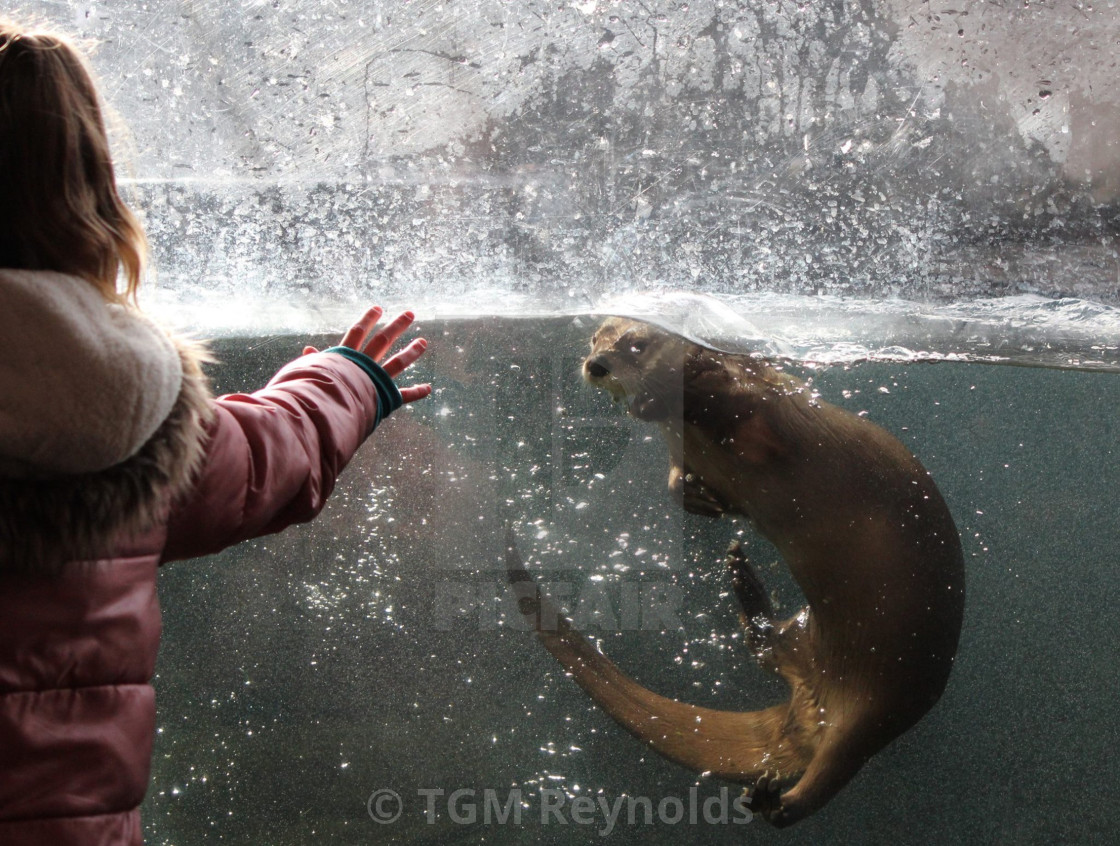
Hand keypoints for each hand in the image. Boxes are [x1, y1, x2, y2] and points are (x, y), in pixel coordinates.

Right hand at [304, 306, 431, 403]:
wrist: (328, 412)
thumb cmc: (314, 391)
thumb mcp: (311, 372)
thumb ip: (314, 361)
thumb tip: (308, 349)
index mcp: (347, 357)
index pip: (358, 332)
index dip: (368, 319)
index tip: (379, 308)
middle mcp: (365, 365)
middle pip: (383, 341)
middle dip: (397, 326)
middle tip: (410, 314)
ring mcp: (377, 380)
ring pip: (397, 363)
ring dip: (411, 352)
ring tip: (423, 342)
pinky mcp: (385, 398)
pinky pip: (403, 395)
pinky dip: (416, 392)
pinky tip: (428, 388)